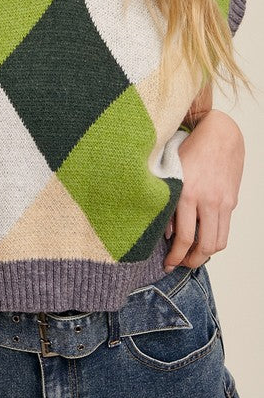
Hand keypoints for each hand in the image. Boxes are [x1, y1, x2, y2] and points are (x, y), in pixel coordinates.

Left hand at [163, 109, 243, 271]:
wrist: (220, 133)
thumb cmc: (190, 148)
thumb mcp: (169, 171)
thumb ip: (166, 201)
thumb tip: (168, 233)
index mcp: (188, 193)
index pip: (184, 238)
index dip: (175, 257)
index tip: (167, 264)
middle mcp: (208, 200)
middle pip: (204, 246)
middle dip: (191, 261)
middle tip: (179, 264)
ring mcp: (223, 202)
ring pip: (218, 242)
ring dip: (205, 255)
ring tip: (191, 256)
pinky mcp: (232, 201)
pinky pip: (225, 229)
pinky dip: (214, 239)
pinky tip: (202, 238)